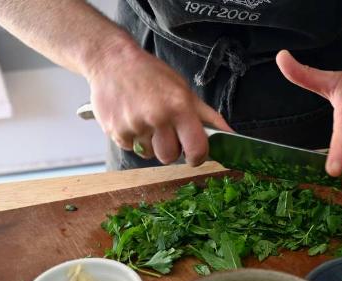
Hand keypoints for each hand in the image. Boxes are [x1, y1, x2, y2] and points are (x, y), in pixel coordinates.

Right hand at [86, 42, 230, 165]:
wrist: (111, 61)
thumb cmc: (151, 74)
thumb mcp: (184, 90)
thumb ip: (207, 116)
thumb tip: (230, 134)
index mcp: (178, 107)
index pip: (196, 149)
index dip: (197, 156)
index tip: (193, 154)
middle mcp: (157, 118)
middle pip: (170, 157)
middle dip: (171, 149)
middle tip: (166, 131)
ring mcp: (134, 126)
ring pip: (149, 155)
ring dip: (151, 144)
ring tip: (146, 121)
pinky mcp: (115, 131)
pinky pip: (131, 149)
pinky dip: (133, 139)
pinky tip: (132, 120)